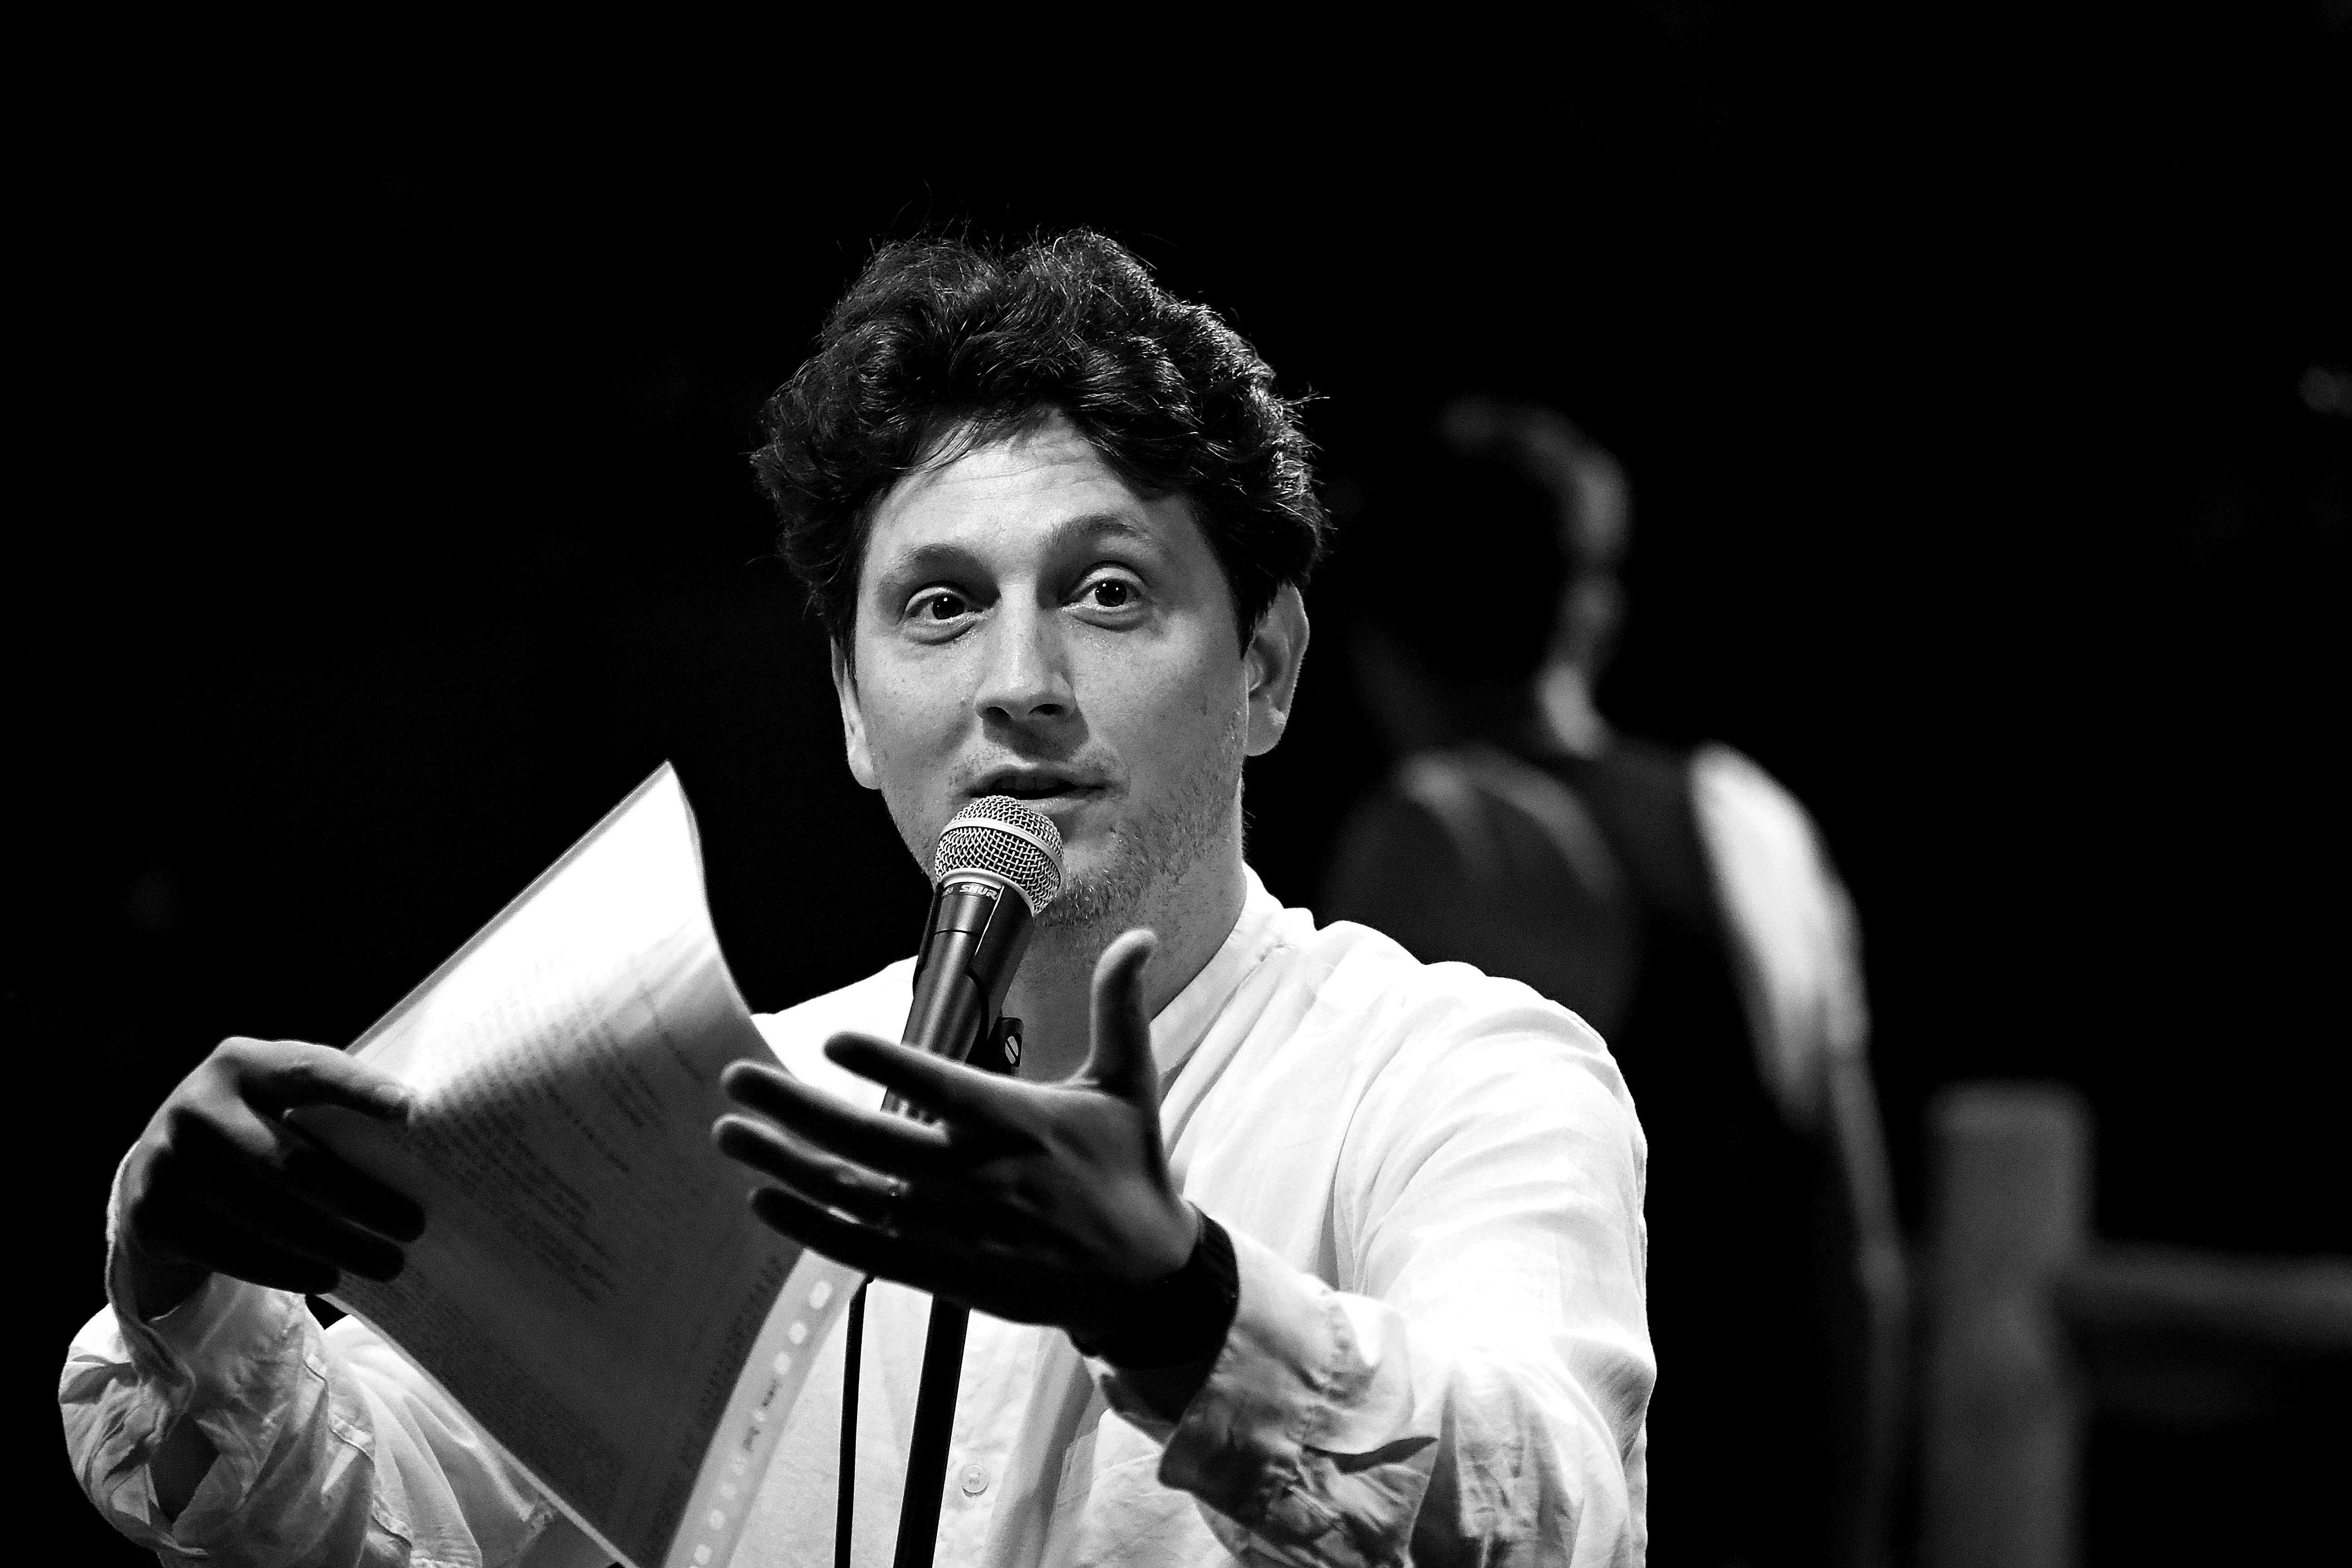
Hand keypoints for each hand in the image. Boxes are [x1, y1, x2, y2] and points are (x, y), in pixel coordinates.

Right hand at [119, 1038, 425, 1319]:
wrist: (154, 1179)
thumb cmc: (250, 1136)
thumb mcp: (275, 1105)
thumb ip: (326, 1111)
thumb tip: (421, 1145)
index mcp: (240, 1064)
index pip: (309, 1070)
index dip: (360, 1089)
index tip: (413, 1109)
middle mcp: (197, 1108)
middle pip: (295, 1162)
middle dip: (363, 1199)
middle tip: (415, 1225)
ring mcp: (167, 1164)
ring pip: (271, 1217)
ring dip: (339, 1246)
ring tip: (389, 1263)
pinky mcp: (152, 1218)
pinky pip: (236, 1253)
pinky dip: (289, 1269)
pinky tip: (327, 1276)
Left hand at [712, 929, 1195, 1340]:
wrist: (1143, 1280)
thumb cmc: (1129, 1168)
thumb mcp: (1130, 1086)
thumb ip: (1120, 1009)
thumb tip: (1140, 937)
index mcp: (1024, 1124)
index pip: (946, 1090)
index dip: (890, 1066)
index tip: (833, 1040)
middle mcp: (982, 1180)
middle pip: (875, 1144)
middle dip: (798, 1110)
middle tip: (738, 1079)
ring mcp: (957, 1232)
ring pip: (856, 1197)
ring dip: (787, 1165)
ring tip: (732, 1132)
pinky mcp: (945, 1273)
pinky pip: (864, 1251)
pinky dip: (812, 1227)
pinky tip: (766, 1199)